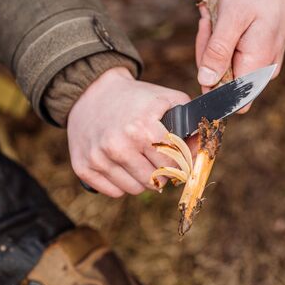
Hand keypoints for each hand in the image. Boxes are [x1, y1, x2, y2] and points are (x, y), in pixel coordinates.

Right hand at [67, 67, 190, 197]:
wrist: (92, 92)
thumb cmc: (134, 98)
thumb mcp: (165, 99)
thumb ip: (189, 122)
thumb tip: (201, 149)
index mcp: (142, 128)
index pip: (172, 164)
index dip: (178, 162)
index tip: (177, 158)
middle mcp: (118, 145)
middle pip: (155, 181)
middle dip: (161, 172)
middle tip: (157, 158)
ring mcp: (98, 158)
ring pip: (135, 190)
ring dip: (141, 179)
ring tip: (138, 159)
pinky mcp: (83, 167)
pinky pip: (114, 192)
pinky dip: (121, 182)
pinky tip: (120, 164)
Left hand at [196, 0, 284, 111]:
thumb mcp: (231, 17)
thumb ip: (218, 52)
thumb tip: (206, 81)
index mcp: (257, 65)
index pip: (227, 99)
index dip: (209, 83)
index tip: (206, 48)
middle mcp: (264, 71)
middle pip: (224, 85)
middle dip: (208, 58)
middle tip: (209, 25)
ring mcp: (265, 64)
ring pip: (227, 72)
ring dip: (214, 48)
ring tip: (216, 20)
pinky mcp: (262, 56)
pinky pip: (235, 60)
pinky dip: (223, 43)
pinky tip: (223, 24)